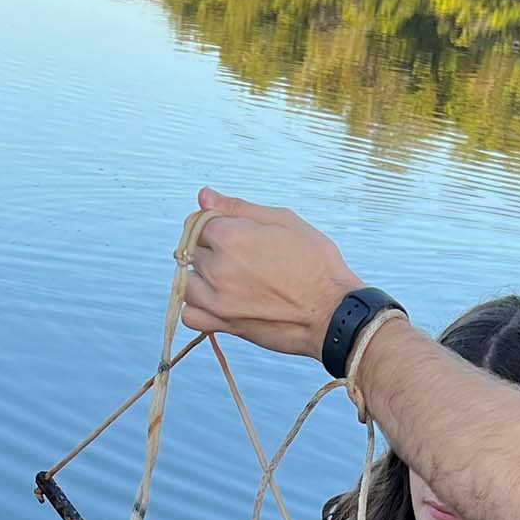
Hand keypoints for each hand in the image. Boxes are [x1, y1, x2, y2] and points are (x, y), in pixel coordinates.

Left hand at [182, 188, 363, 359]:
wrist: (333, 312)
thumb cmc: (316, 265)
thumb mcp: (283, 221)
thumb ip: (238, 208)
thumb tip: (203, 195)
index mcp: (230, 236)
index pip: (200, 223)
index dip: (219, 226)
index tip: (239, 234)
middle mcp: (217, 268)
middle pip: (193, 251)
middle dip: (212, 251)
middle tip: (245, 259)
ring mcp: (217, 299)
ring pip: (186, 282)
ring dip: (200, 278)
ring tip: (229, 280)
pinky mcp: (222, 324)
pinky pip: (189, 315)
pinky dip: (197, 308)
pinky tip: (217, 301)